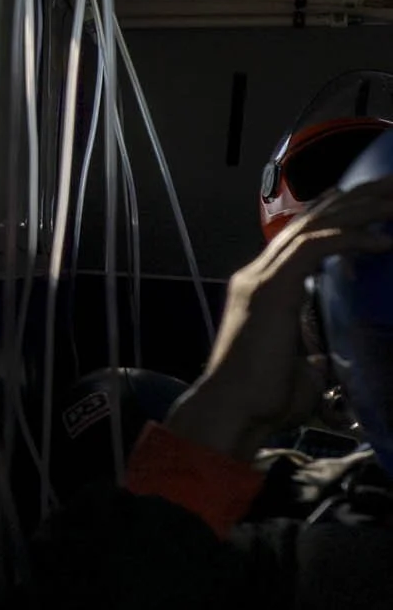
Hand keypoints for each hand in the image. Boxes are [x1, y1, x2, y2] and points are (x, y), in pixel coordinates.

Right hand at [164, 181, 392, 460]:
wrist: (233, 410)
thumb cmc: (263, 400)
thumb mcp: (301, 371)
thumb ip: (312, 355)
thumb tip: (325, 359)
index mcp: (264, 287)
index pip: (303, 236)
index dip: (338, 213)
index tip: (371, 201)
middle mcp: (259, 274)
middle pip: (311, 221)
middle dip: (356, 198)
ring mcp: (262, 279)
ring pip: (314, 226)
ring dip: (359, 208)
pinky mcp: (272, 289)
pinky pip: (314, 249)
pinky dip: (350, 238)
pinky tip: (382, 239)